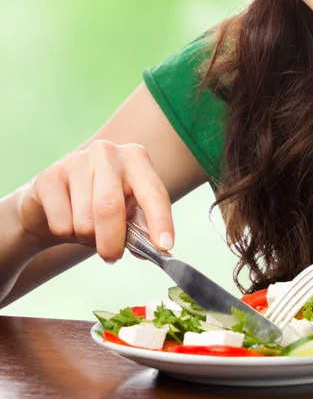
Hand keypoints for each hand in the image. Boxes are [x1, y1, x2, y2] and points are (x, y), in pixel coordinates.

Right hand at [16, 140, 173, 262]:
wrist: (56, 201)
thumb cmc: (101, 207)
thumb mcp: (128, 212)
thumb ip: (142, 228)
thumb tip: (156, 248)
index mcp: (136, 158)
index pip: (153, 191)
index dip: (161, 220)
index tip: (165, 245)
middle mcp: (108, 153)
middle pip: (110, 207)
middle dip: (112, 242)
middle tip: (112, 258)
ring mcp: (77, 160)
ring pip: (84, 220)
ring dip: (87, 238)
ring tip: (87, 231)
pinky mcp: (49, 175)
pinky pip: (61, 223)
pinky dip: (66, 235)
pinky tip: (67, 221)